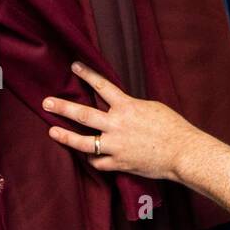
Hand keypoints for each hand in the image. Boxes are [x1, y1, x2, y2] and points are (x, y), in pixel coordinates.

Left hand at [44, 62, 204, 182]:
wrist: (183, 152)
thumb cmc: (173, 128)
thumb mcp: (152, 108)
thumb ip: (132, 107)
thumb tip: (120, 107)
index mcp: (127, 107)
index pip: (102, 85)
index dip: (86, 74)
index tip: (74, 66)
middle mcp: (117, 125)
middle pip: (83, 114)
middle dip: (62, 107)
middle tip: (46, 102)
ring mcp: (116, 146)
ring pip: (84, 142)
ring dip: (65, 136)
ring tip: (52, 131)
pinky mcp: (119, 163)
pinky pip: (99, 162)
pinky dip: (94, 158)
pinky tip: (89, 156)